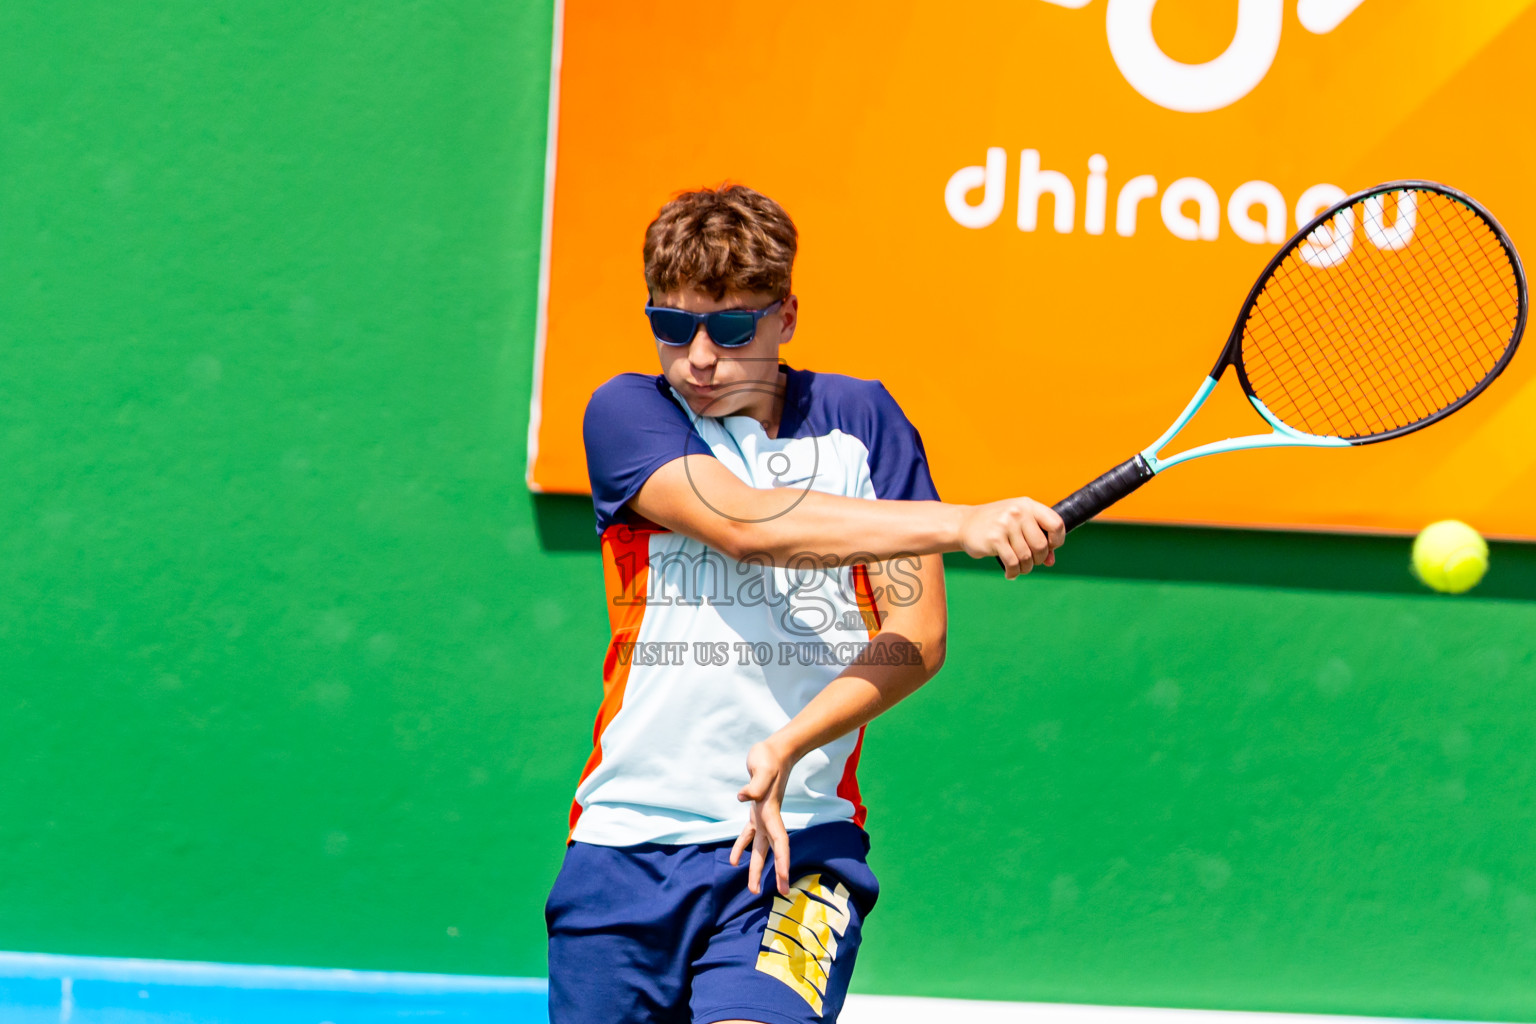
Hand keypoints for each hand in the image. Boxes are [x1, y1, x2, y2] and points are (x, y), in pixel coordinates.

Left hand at [730, 739, 794, 896]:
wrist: (774, 751)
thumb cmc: (768, 758)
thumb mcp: (761, 768)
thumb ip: (755, 784)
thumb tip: (743, 797)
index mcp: (771, 812)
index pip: (780, 843)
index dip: (782, 863)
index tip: (784, 881)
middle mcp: (769, 818)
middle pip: (772, 852)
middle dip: (774, 873)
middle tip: (779, 895)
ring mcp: (763, 816)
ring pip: (760, 848)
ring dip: (756, 867)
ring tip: (752, 889)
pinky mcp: (755, 812)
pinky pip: (748, 835)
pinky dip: (742, 847)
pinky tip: (734, 860)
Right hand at [959, 497, 1064, 579]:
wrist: (964, 524)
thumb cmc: (996, 525)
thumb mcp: (1018, 525)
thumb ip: (1036, 539)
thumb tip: (1050, 561)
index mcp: (1028, 505)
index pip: (1056, 524)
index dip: (1057, 541)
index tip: (1050, 548)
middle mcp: (1018, 512)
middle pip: (1041, 545)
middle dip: (1038, 559)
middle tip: (1030, 562)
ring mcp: (1006, 524)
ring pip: (1027, 557)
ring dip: (1025, 568)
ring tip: (1019, 568)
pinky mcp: (995, 539)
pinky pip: (1013, 563)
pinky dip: (1013, 572)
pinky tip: (1010, 573)